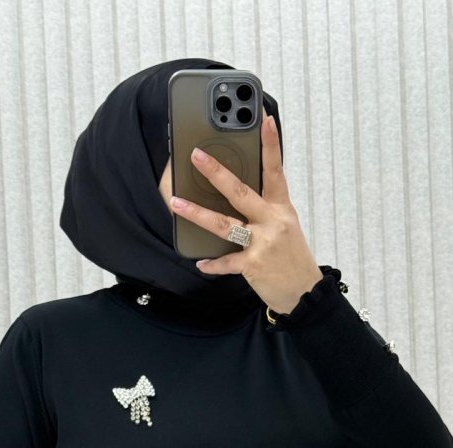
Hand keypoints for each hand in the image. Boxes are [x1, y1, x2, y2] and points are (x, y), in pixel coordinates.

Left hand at [169, 111, 322, 314]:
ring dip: (197, 213)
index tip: (263, 121)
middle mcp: (272, 221)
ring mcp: (262, 242)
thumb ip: (266, 211)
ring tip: (176, 204)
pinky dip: (212, 264)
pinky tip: (200, 263)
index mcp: (282, 208)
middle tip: (197, 156)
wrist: (305, 292)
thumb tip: (239, 197)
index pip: (276, 170)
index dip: (271, 145)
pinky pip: (225, 262)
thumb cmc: (292, 258)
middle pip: (240, 191)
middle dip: (216, 172)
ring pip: (224, 224)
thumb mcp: (286, 227)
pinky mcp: (253, 265)